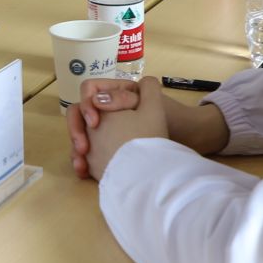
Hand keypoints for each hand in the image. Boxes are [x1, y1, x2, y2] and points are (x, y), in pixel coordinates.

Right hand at [65, 78, 229, 178]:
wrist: (186, 144)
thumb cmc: (171, 121)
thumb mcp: (151, 104)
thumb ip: (123, 96)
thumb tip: (98, 99)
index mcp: (116, 93)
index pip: (89, 92)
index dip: (88, 105)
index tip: (95, 123)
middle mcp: (107, 110)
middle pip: (79, 115)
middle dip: (77, 131)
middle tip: (83, 147)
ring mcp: (104, 130)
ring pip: (80, 135)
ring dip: (76, 148)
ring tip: (81, 163)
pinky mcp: (105, 150)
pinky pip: (86, 153)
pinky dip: (82, 161)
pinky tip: (83, 171)